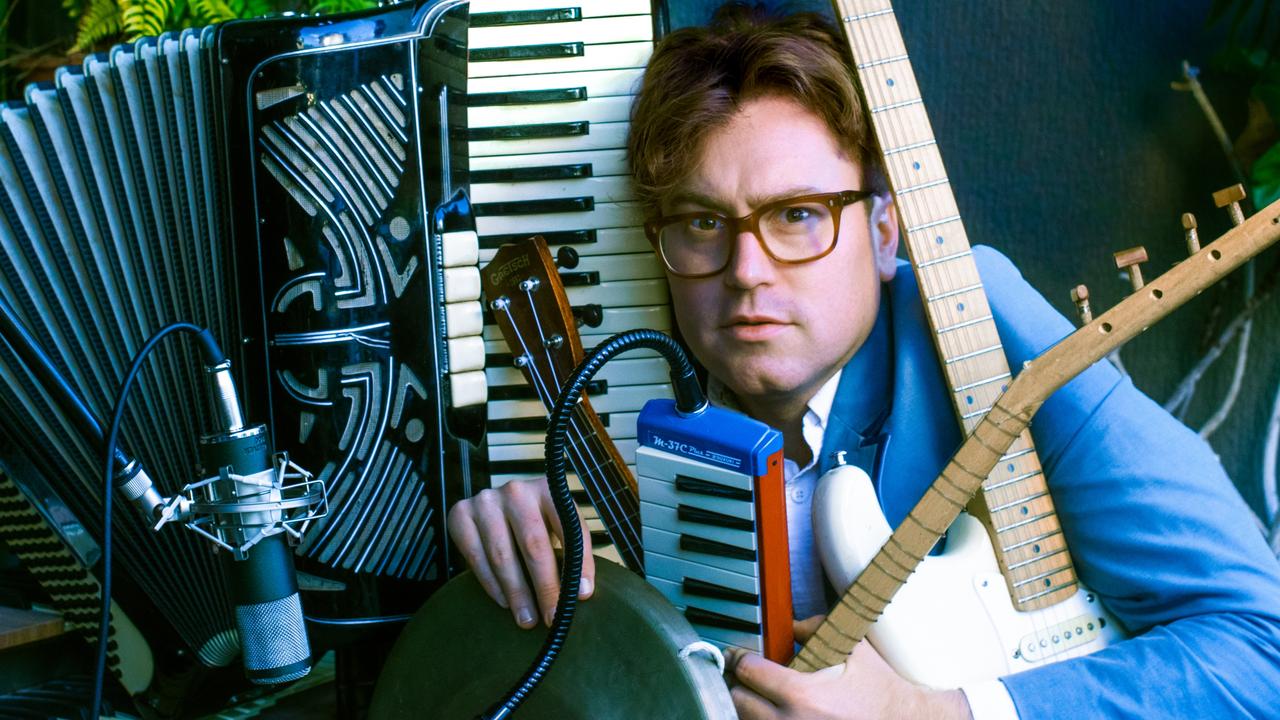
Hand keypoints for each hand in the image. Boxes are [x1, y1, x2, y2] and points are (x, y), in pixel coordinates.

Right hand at [446, 477, 594, 628]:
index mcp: (548, 489)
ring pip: (502, 555)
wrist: (494, 505)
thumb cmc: (533, 522)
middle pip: (533, 544)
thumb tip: (580, 592)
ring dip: (517, 593)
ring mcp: (485, 502)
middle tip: (553, 617)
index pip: (569, 527)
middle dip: (546, 586)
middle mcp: (516, 491)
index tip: (582, 595)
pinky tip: (504, 602)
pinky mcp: (460, 515)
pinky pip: (475, 557)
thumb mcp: (557, 525)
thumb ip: (570, 549)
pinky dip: (492, 585)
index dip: (579, 562)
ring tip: (528, 619)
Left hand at [726, 616, 971, 719]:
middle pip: (738, 701)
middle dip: (738, 684)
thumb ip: (821, 628)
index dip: (739, 658)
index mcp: (801, 693)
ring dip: (746, 707)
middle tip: (741, 674)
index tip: (738, 655)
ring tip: (754, 695)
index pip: (748, 671)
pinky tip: (770, 713)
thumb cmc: (881, 691)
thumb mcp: (855, 650)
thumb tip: (795, 624)